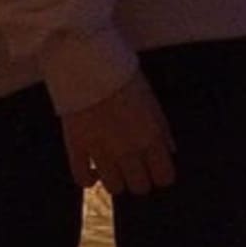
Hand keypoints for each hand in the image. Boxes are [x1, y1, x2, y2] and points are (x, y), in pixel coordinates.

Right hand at [61, 69, 176, 194]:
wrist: (85, 58)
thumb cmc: (120, 72)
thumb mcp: (149, 96)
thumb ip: (161, 127)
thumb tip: (169, 151)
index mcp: (150, 136)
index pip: (164, 177)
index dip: (160, 173)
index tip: (154, 166)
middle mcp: (128, 149)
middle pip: (140, 186)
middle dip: (139, 177)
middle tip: (133, 164)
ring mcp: (101, 151)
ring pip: (114, 188)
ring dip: (115, 178)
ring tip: (112, 165)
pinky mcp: (76, 146)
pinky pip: (82, 178)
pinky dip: (88, 179)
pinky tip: (91, 170)